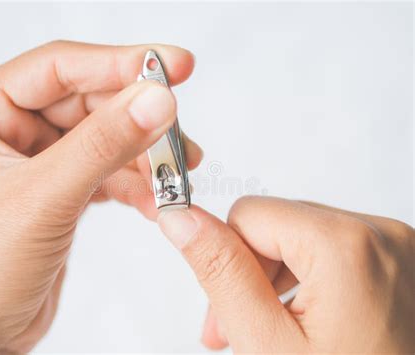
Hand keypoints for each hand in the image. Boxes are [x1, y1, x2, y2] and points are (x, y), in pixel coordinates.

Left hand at [0, 41, 200, 352]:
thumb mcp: (41, 201)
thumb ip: (102, 147)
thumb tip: (155, 101)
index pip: (58, 69)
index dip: (118, 63)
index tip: (171, 65)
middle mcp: (4, 131)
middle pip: (88, 104)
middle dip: (138, 119)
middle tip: (178, 134)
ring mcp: (34, 162)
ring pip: (103, 140)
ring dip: (143, 158)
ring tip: (175, 175)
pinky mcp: (58, 192)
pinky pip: (105, 173)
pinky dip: (134, 185)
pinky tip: (154, 201)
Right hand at [158, 196, 414, 351]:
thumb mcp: (267, 343)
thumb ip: (221, 271)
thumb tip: (181, 219)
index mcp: (347, 244)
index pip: (248, 213)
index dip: (226, 259)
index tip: (224, 306)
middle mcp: (381, 235)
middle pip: (278, 225)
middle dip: (251, 273)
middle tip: (241, 328)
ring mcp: (396, 248)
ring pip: (304, 237)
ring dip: (279, 279)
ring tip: (278, 331)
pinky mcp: (399, 263)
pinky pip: (335, 251)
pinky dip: (312, 280)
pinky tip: (310, 321)